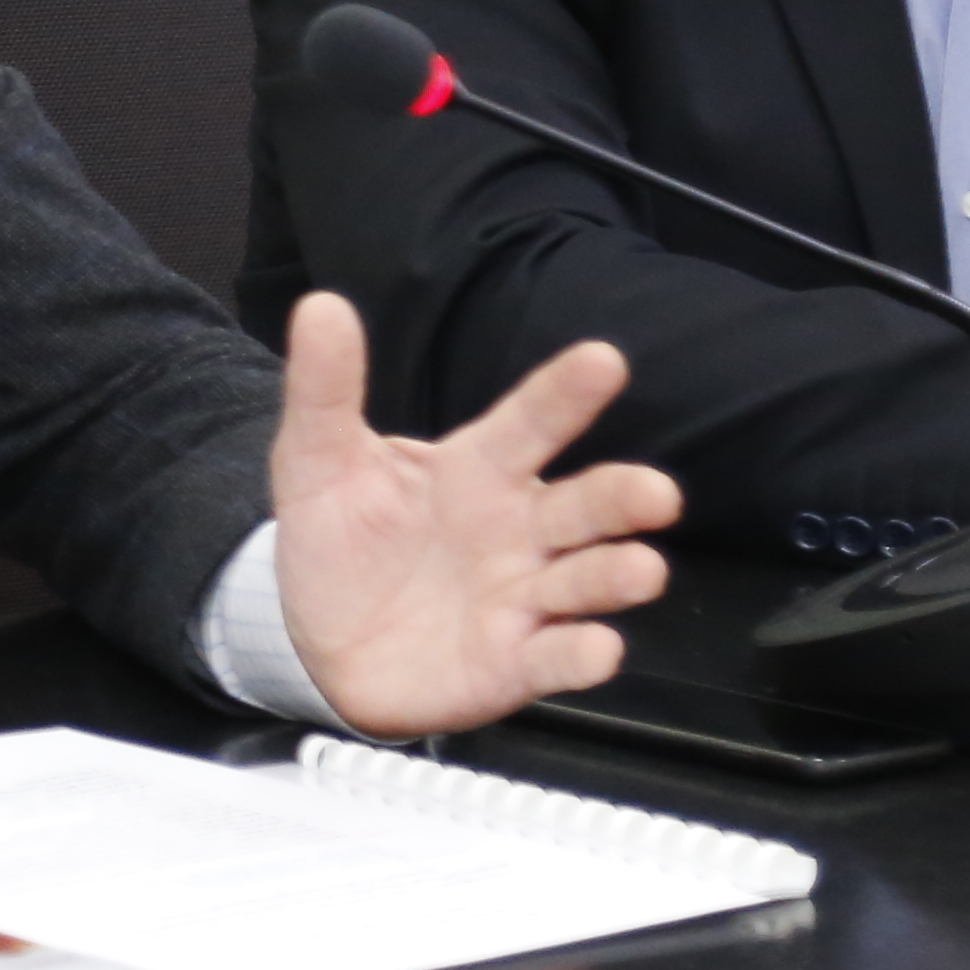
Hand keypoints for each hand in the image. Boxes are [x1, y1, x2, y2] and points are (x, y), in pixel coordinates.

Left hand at [265, 296, 674, 735]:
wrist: (313, 641)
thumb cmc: (338, 539)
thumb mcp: (316, 461)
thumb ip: (326, 390)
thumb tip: (321, 306)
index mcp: (478, 469)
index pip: (530, 422)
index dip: (564, 393)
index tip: (604, 360)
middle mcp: (517, 529)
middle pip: (584, 505)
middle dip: (623, 497)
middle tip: (656, 494)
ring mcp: (522, 597)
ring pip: (585, 580)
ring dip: (616, 575)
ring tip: (641, 571)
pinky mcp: (512, 662)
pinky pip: (554, 658)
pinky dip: (579, 655)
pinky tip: (598, 649)